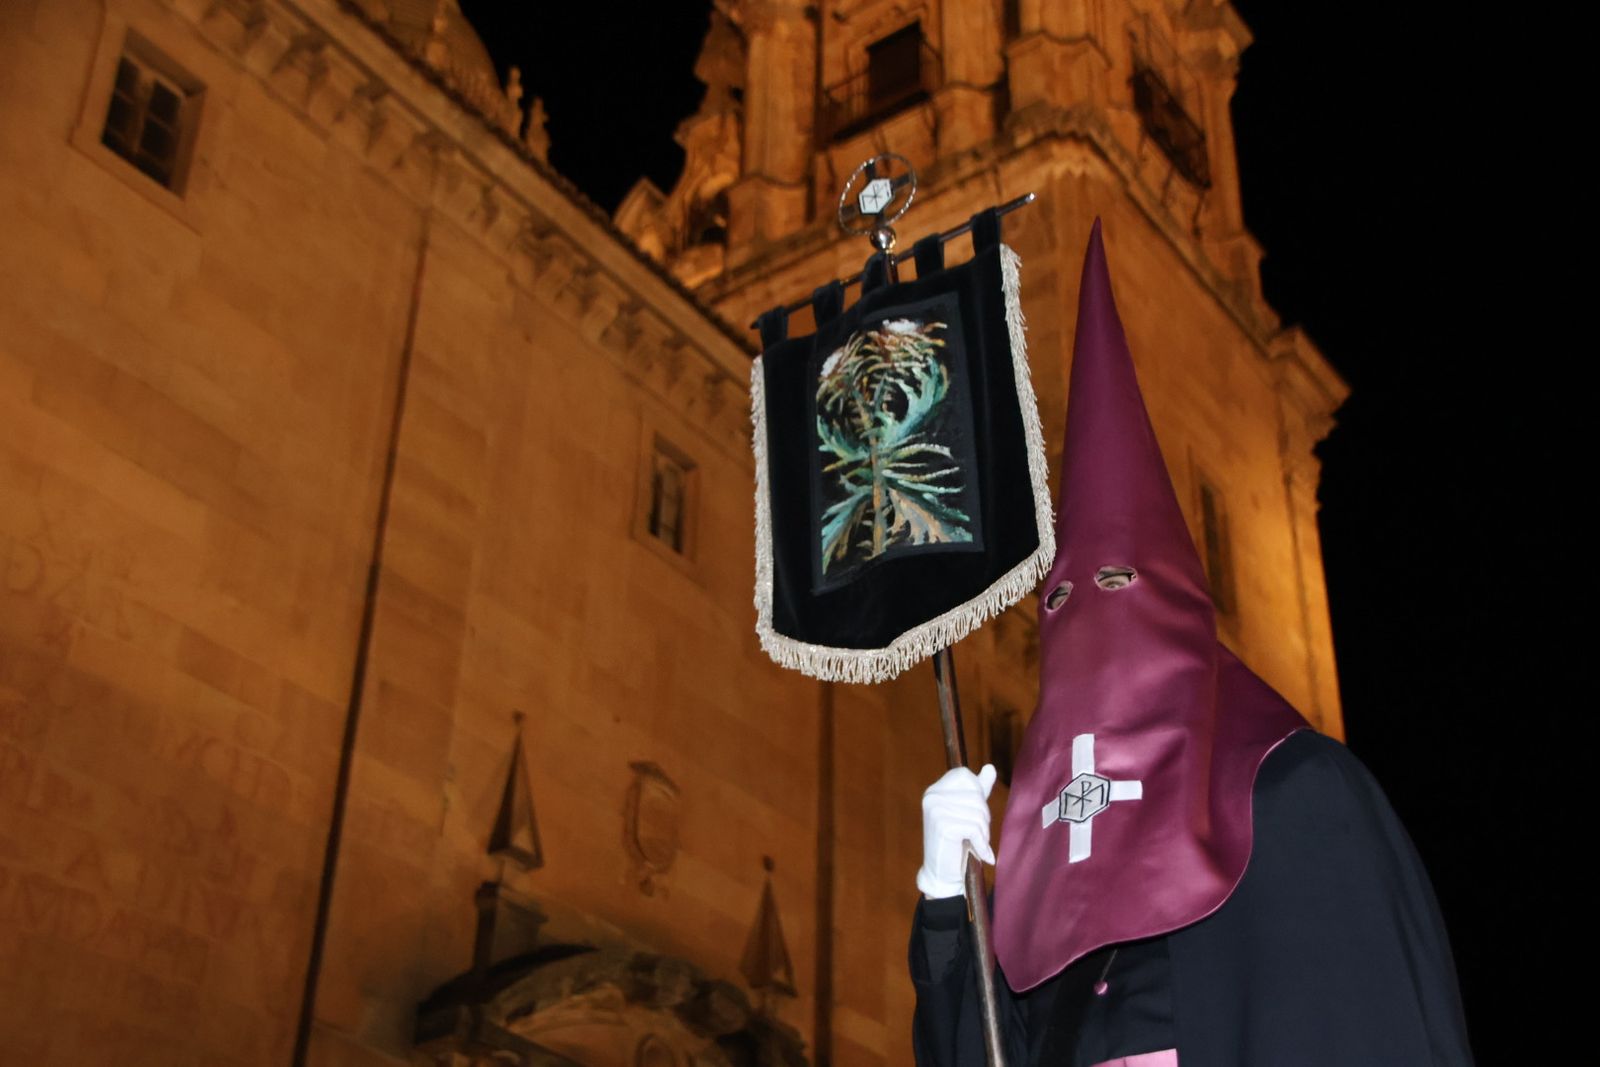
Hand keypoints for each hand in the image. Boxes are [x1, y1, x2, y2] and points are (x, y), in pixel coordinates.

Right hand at [917, 764, 997, 899]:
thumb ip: (978, 790)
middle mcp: (932, 797)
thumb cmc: (957, 844)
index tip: (974, 814)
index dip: (977, 793)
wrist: (943, 875)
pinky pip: (975, 828)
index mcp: (935, 790)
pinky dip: (981, 844)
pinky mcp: (943, 826)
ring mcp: (935, 810)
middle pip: (976, 795)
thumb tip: (990, 767)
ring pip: (978, 813)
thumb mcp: (968, 812)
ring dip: (983, 833)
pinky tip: (978, 853)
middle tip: (975, 835)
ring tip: (975, 844)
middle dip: (983, 817)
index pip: (964, 775)